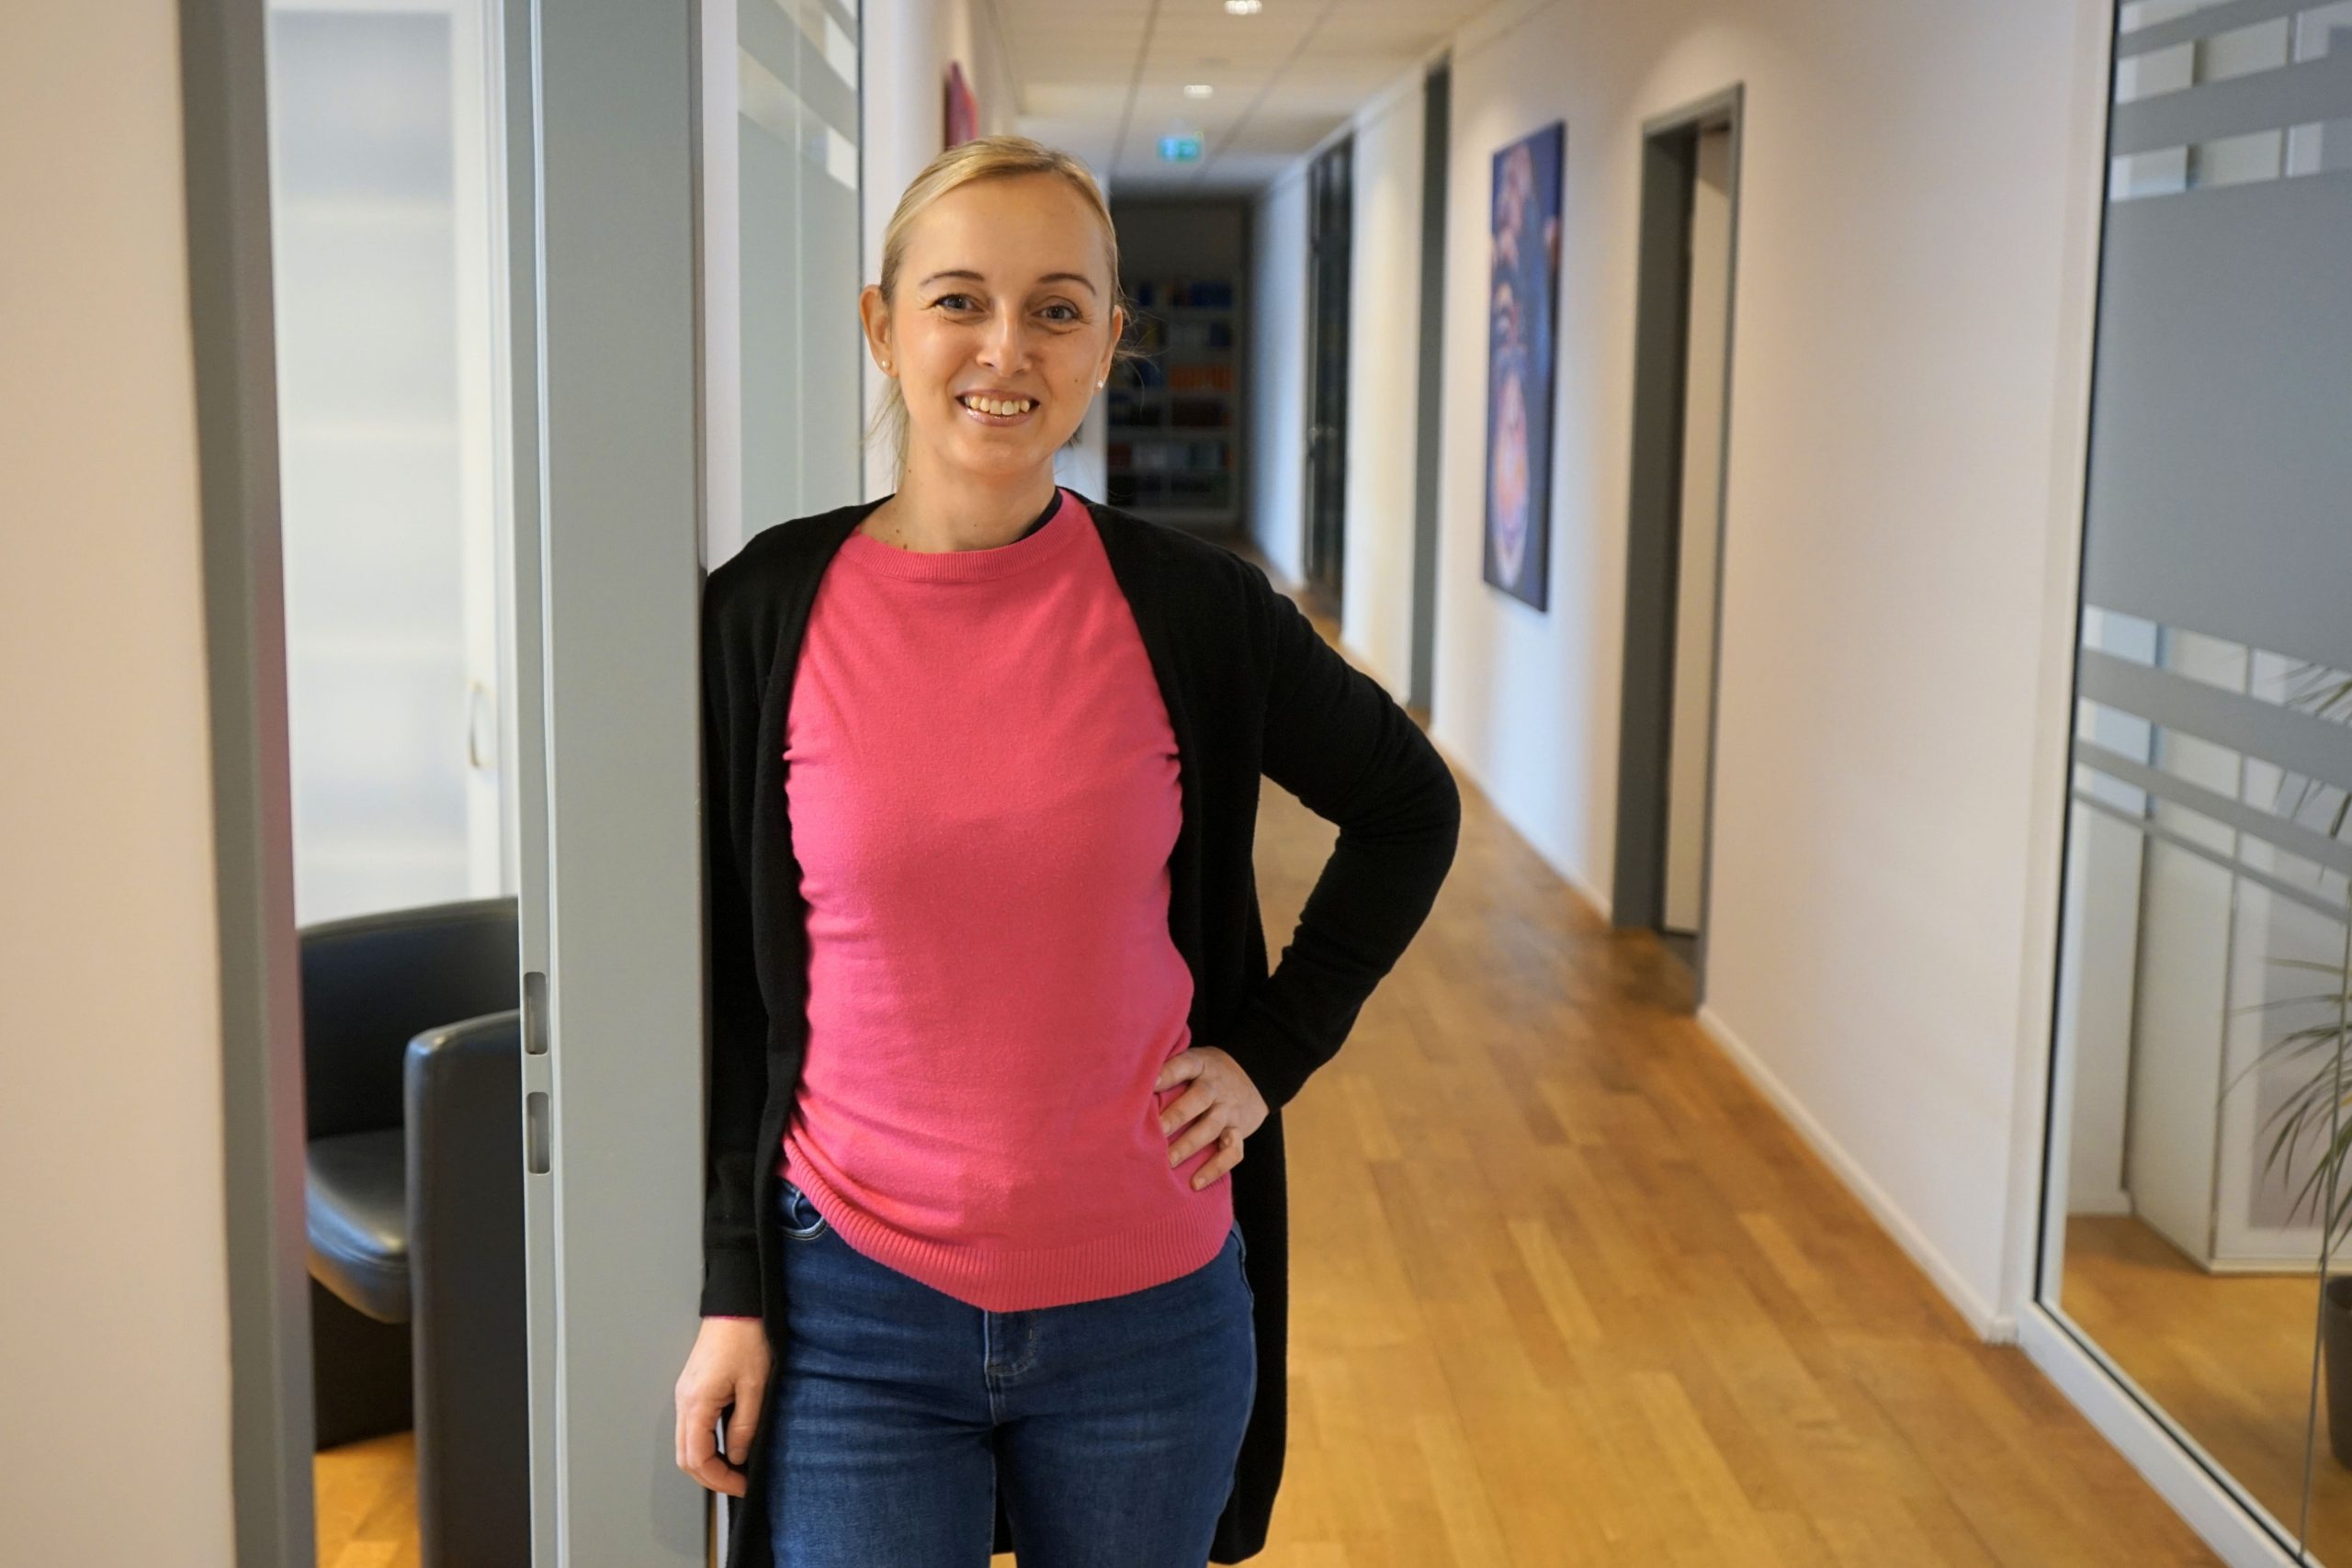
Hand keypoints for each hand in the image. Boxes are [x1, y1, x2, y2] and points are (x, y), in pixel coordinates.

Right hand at [674, 1317, 769, 1496]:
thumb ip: (745, 1425)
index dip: (719, 1478)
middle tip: (737, 1484)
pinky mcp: (691, 1389)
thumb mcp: (755, 1386)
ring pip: (684, 1444)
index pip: (697, 1458)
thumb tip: (738, 1456)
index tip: (741, 1485)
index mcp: (696, 1403)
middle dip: (709, 1477)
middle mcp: (684, 1401)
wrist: (736, 1308)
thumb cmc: (746, 1338)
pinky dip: (703, 1445)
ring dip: (705, 1463)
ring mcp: (684, 1395)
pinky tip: (724, 1446)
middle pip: (684, 1457)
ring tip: (733, 1469)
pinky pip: (689, 1427)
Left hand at [1155, 1046, 1266, 1189]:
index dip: (1168, 1074)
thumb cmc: (1205, 1073)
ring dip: (1189, 1144)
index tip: (1150, 1084)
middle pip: (1199, 1098)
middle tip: (1157, 1130)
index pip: (1185, 1065)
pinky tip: (1195, 1183)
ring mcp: (1229, 1110)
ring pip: (1212, 1127)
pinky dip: (1215, 1169)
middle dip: (1177, 1115)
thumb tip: (1127, 1082)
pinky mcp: (1239, 1131)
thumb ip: (1169, 1069)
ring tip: (1168, 1161)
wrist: (1253, 1076)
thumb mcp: (1193, 1060)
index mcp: (1200, 1065)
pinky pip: (1232, 1152)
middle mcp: (1216, 1087)